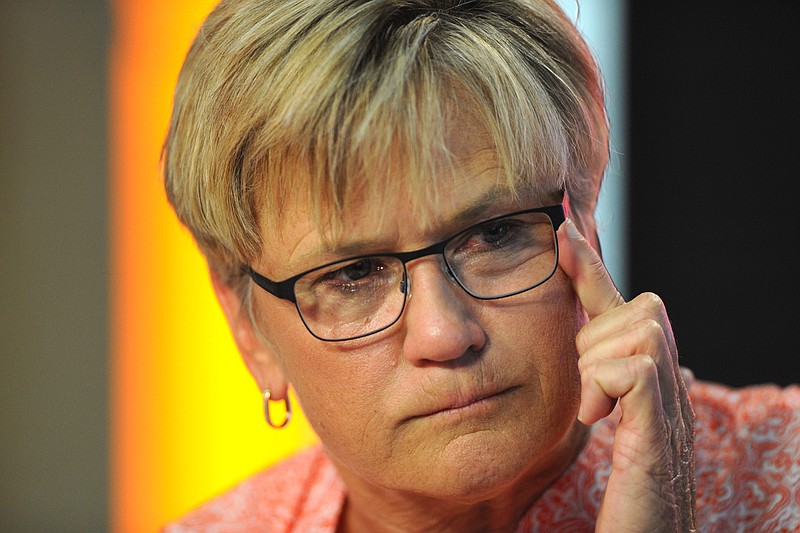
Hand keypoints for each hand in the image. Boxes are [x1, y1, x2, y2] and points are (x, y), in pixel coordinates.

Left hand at [557, 219, 695, 532]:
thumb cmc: (625, 501)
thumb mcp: (604, 430)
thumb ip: (598, 389)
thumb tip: (588, 362)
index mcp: (647, 386)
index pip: (622, 309)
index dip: (592, 269)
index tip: (562, 233)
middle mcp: (668, 390)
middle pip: (640, 307)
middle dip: (598, 331)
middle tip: (586, 386)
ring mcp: (669, 411)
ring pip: (640, 330)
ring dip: (600, 362)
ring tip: (592, 407)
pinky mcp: (660, 437)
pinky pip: (637, 370)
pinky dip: (606, 385)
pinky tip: (594, 417)